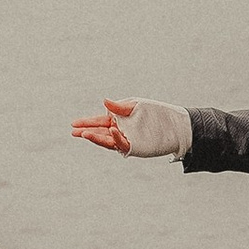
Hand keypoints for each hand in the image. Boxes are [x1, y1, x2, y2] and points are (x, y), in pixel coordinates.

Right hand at [71, 96, 190, 157]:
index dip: (86, 123)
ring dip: (96, 138)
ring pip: (107, 140)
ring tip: (84, 134)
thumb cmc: (155, 113)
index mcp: (118, 120)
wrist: (174, 124)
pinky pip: (122, 143)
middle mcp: (120, 131)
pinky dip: (116, 138)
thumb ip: (120, 106)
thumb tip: (104, 101)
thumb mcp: (136, 105)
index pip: (99, 122)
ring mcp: (126, 139)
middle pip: (100, 132)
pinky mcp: (135, 146)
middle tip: (74, 132)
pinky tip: (111, 130)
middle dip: (86, 132)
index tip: (74, 124)